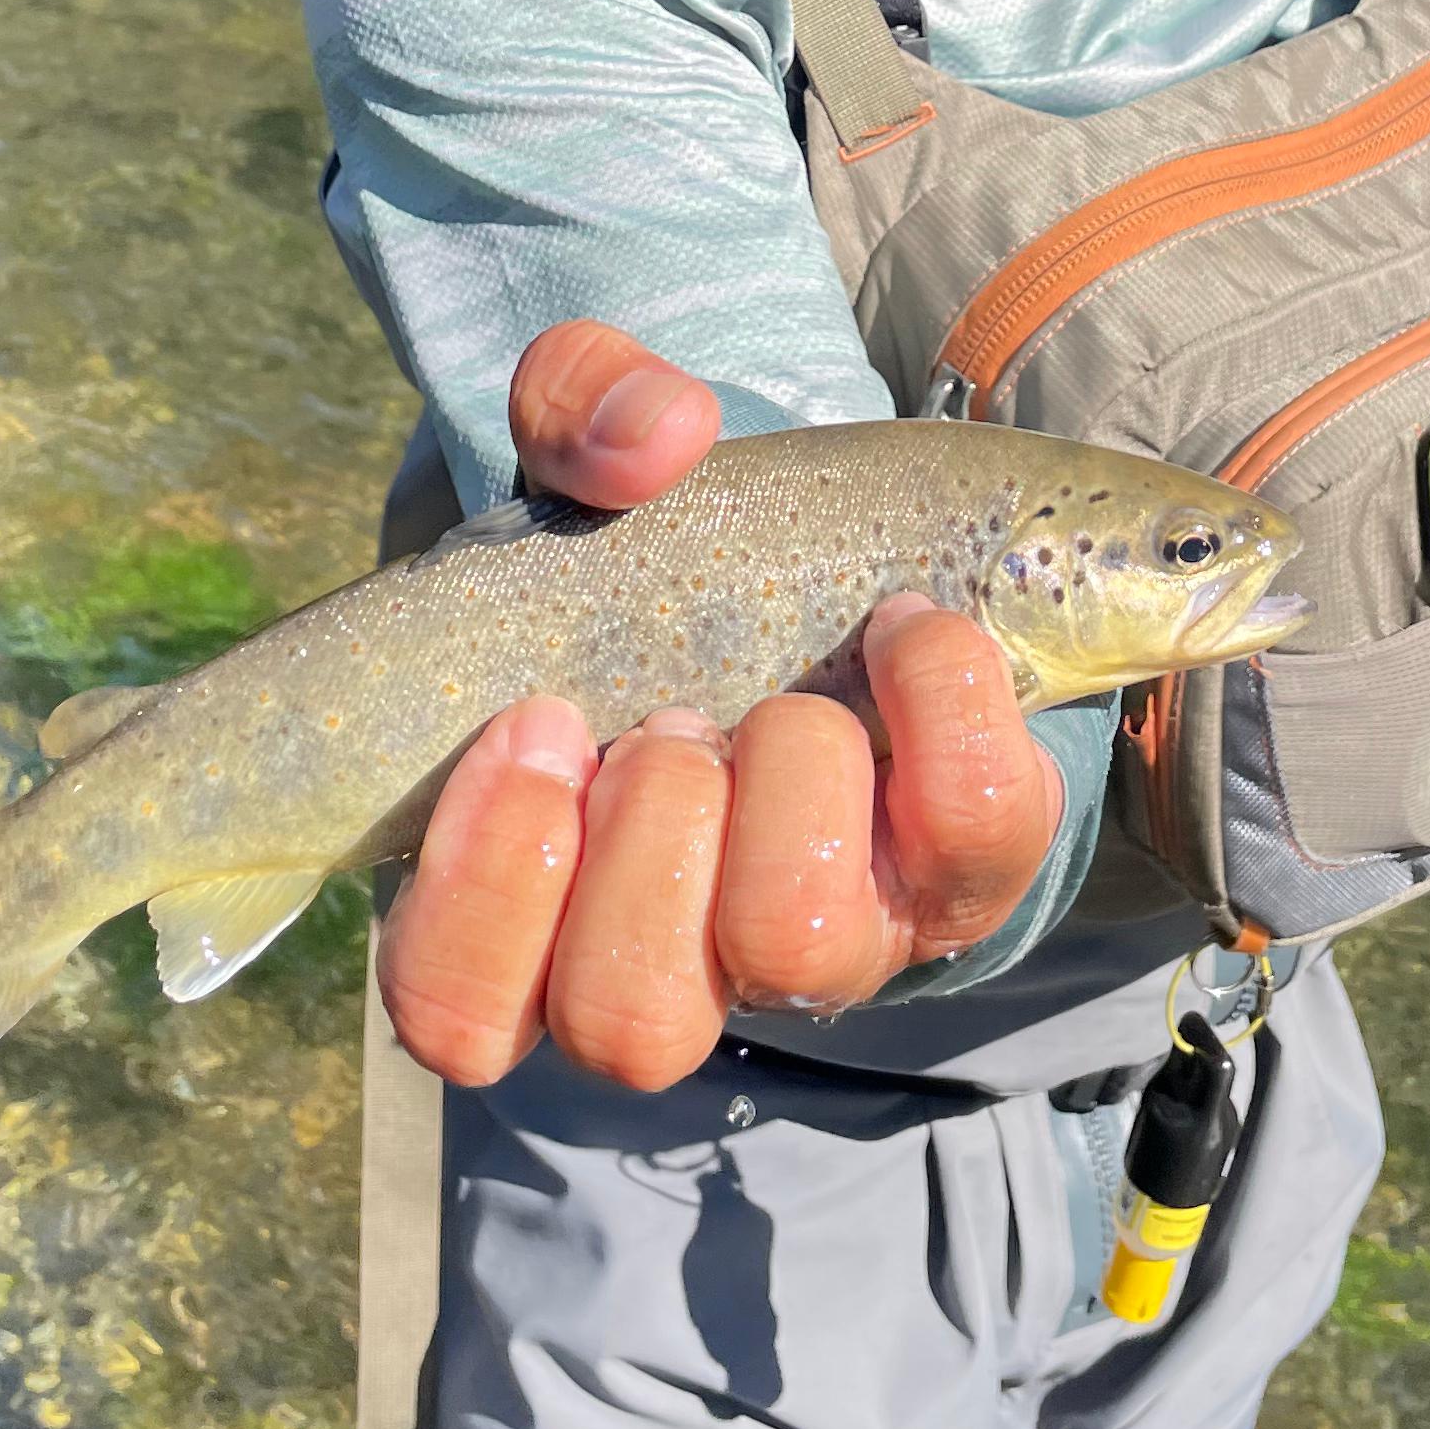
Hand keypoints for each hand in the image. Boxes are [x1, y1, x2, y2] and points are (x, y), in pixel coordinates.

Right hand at [376, 320, 1062, 1093]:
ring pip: (792, 952)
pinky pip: (971, 836)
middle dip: (645, 846)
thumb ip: (579, 406)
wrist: (836, 562)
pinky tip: (908, 629)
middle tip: (663, 724)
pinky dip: (940, 710)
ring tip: (780, 706)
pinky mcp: (962, 880)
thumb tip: (655, 439)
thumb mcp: (587, 459)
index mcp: (535, 898)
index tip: (535, 720)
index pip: (458, 1015)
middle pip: (631, 1022)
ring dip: (781, 799)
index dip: (484, 892)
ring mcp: (826, 937)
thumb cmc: (662, 554)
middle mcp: (679, 959)